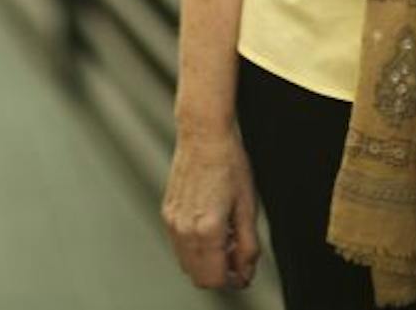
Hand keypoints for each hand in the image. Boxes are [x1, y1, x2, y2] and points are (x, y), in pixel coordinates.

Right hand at [161, 124, 261, 291]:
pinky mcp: (167, 212)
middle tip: (237, 253)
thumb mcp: (248, 207)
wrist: (204, 136)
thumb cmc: (228, 164)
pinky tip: (211, 226)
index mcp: (206, 229)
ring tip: (226, 236)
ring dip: (206, 260)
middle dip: (219, 272)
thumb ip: (247, 245)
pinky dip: (195, 245)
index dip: (232, 280)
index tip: (244, 270)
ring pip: (187, 262)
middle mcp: (184, 229)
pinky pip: (179, 244)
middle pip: (198, 276)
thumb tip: (245, 271)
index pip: (214, 280)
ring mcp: (172, 221)